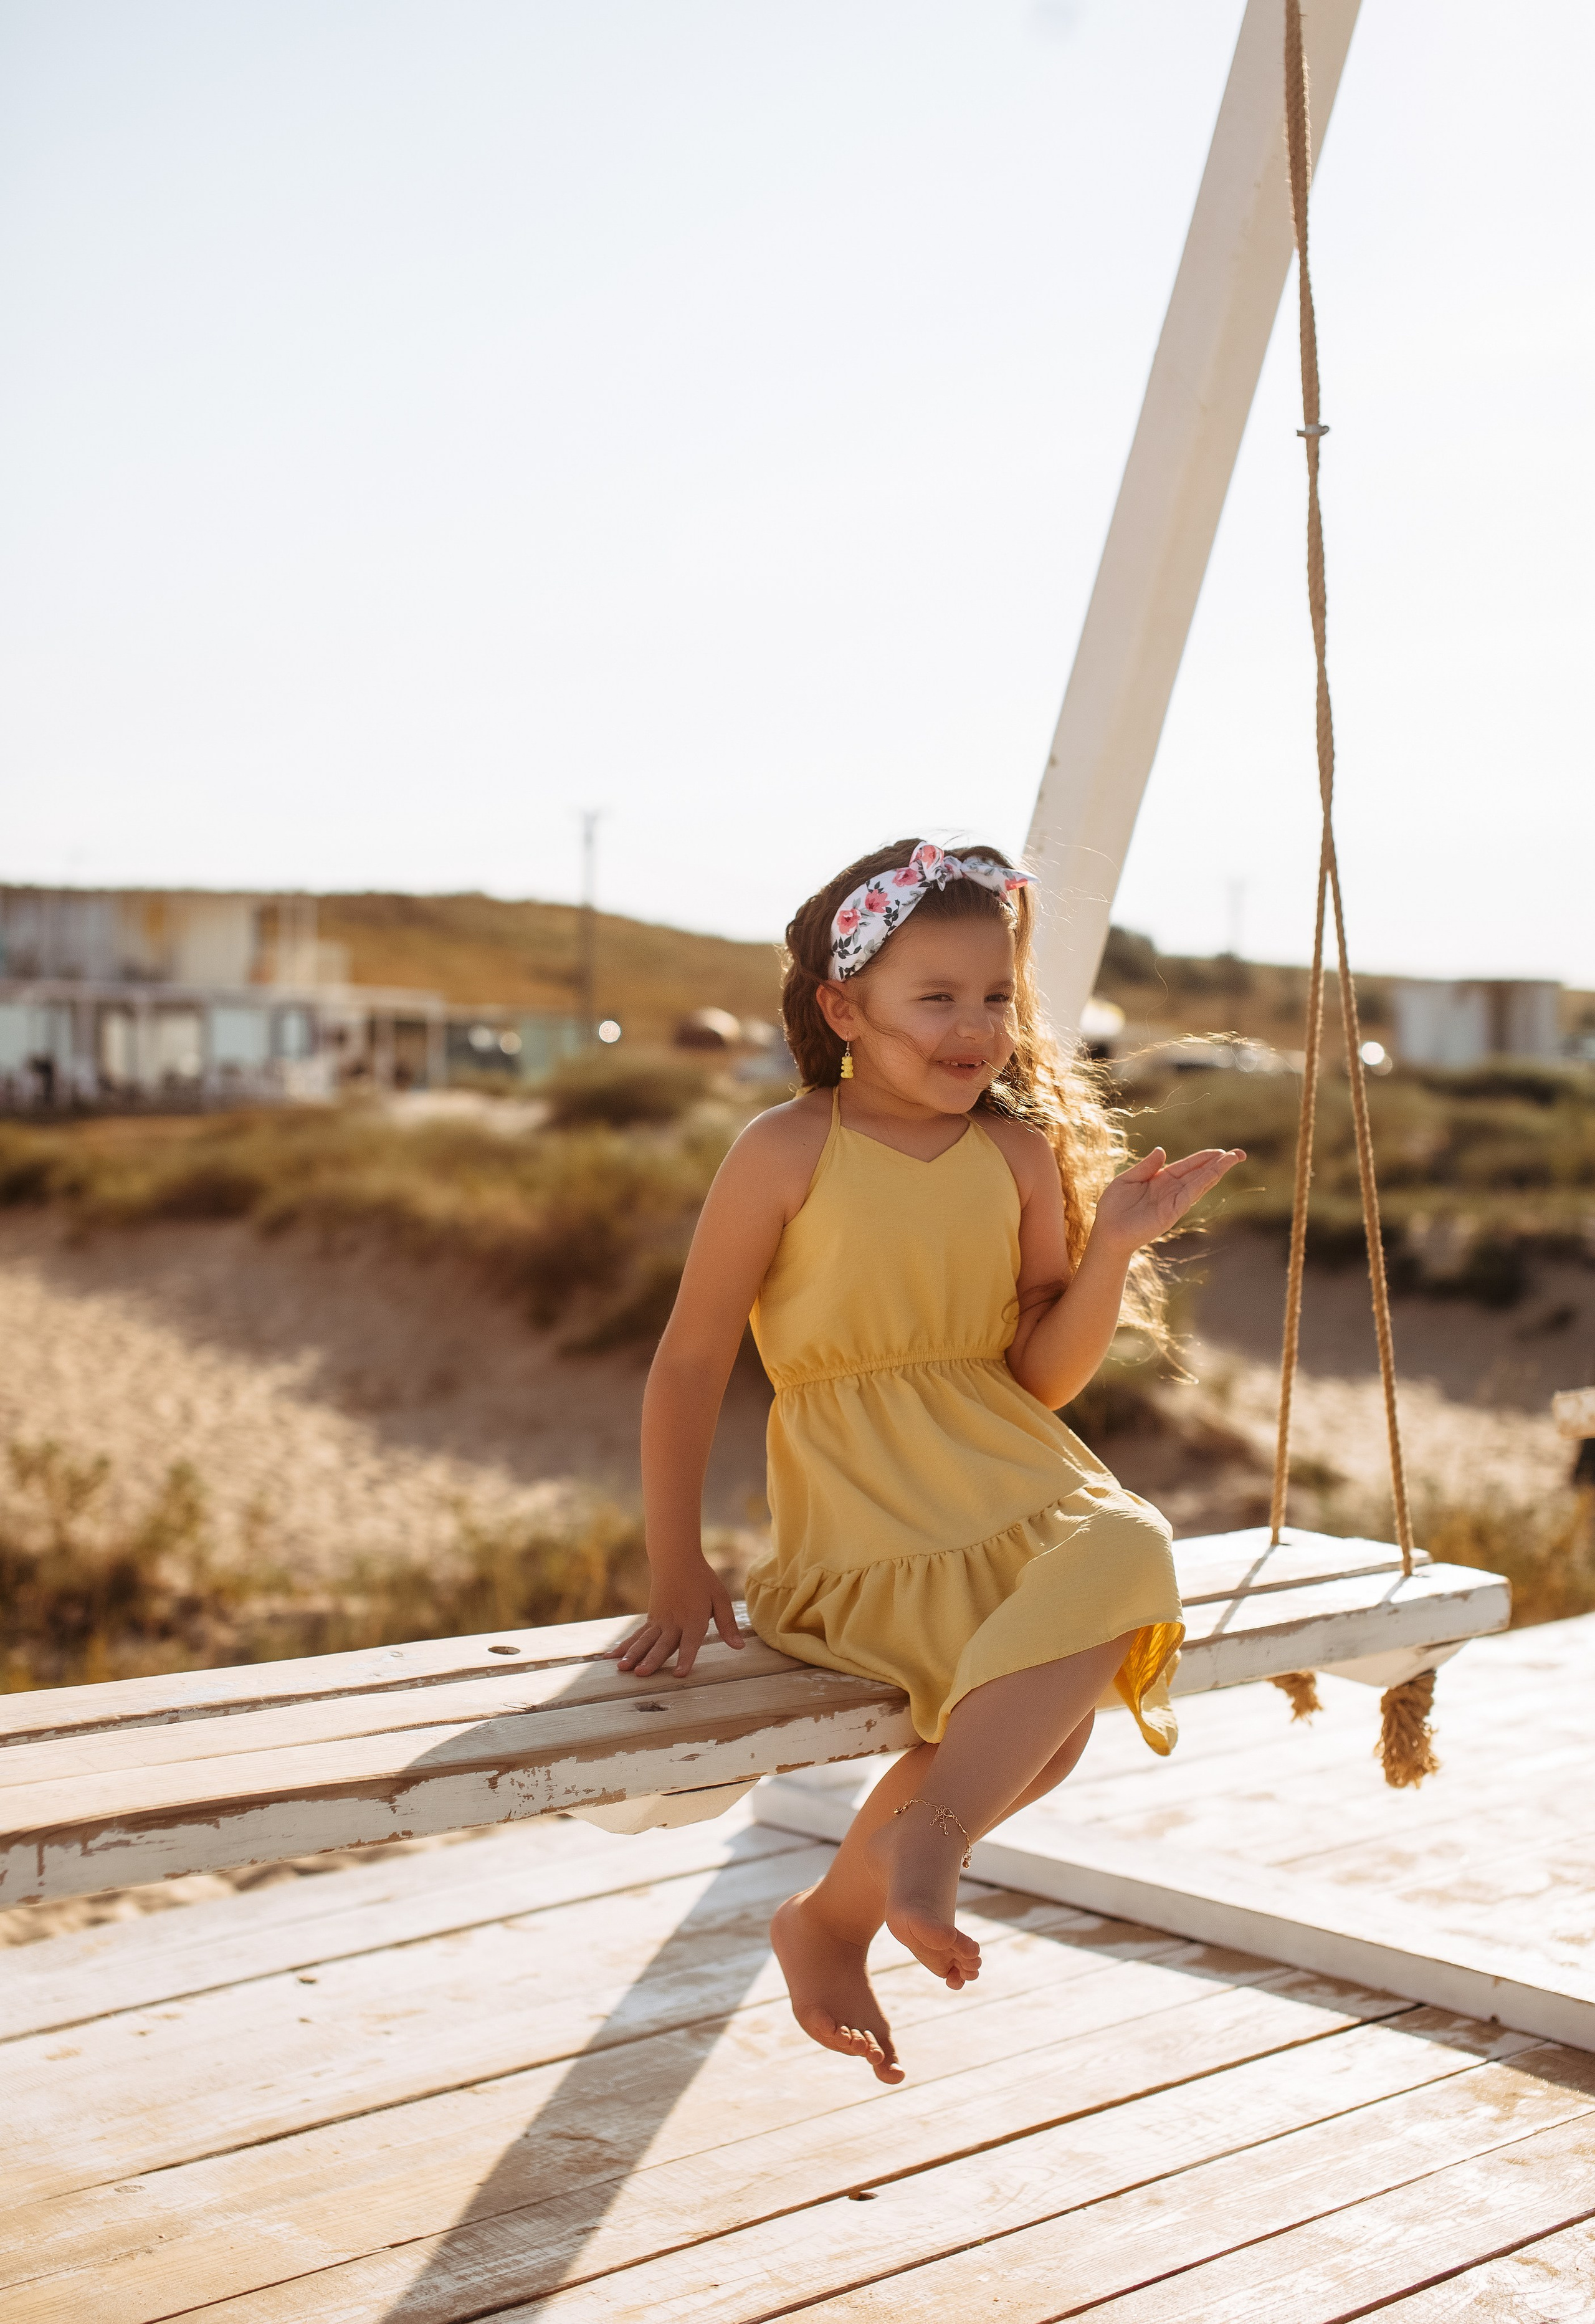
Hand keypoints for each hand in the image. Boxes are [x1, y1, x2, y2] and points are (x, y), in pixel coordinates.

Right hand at [610, 1559, 745, 1677]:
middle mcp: (674, 1622)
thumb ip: (727, 1624)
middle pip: (662, 1644)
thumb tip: (739, 1647)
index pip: (690, 1643)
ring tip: (623, 1668)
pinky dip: (624, 1645)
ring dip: (633, 1655)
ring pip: (645, 1640)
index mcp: (693, 1619)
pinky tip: (612, 1657)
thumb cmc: (702, 1579)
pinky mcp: (651, 1618)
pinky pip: (637, 1635)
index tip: (679, 1673)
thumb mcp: (720, 1598)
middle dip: (652, 1660)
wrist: (675, 1558)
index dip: (685, 1658)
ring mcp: (659, 1620)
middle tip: (641, 1673)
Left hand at [1091, 1144, 1244, 1255]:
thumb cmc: (1113, 1208)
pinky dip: (1204, 1182)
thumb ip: (1146, 1166)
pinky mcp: (1173, 1211)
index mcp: (1161, 1180)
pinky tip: (1215, 1172)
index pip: (1188, 1166)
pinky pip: (1191, 1193)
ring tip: (1234, 1158)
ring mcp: (1174, 1201)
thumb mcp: (1128, 1179)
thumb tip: (1162, 1150)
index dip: (1204, 1158)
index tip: (1221, 1151)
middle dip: (1219, 1163)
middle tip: (1240, 1154)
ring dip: (1218, 1170)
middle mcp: (1171, 1190)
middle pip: (1200, 1173)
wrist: (1107, 1231)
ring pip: (1200, 1182)